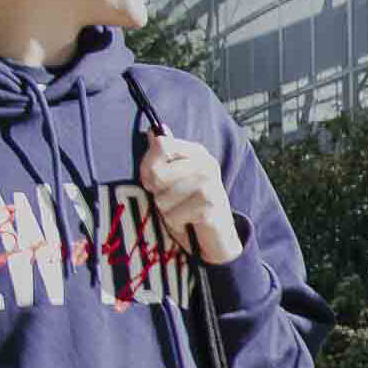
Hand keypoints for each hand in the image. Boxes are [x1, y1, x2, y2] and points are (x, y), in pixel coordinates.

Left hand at [138, 126, 242, 264]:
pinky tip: (188, 222)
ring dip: (165, 212)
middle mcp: (207, 165)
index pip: (161, 145)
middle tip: (172, 199)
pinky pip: (172, 217)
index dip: (149, 165)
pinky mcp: (209, 208)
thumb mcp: (175, 176)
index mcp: (197, 152)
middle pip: (157, 173)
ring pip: (162, 199)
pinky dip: (174, 224)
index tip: (156, 180)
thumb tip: (151, 131)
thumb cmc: (190, 204)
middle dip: (157, 192)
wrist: (218, 235)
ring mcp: (210, 186)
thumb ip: (163, 154)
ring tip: (181, 212)